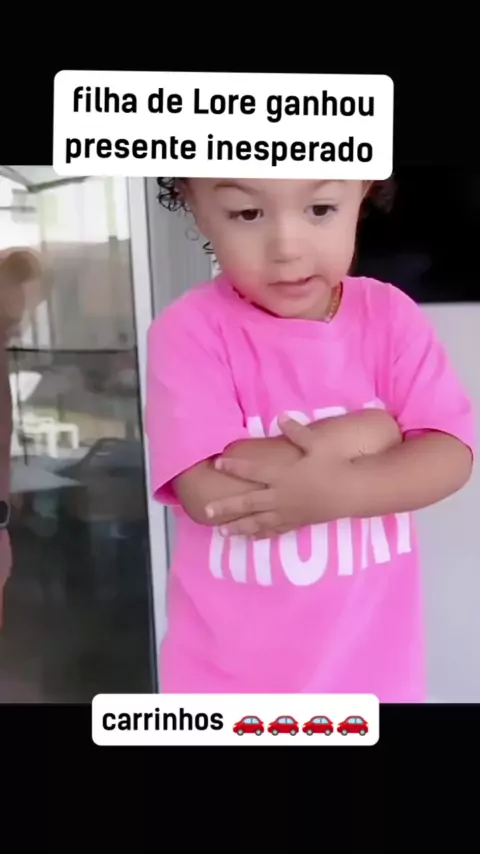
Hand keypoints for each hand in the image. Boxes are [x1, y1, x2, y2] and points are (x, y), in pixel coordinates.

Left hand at [205, 416, 352, 538]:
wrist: (353, 492)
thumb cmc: (335, 466)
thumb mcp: (316, 444)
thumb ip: (296, 432)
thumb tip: (281, 417)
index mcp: (282, 475)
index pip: (252, 471)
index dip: (233, 467)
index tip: (217, 463)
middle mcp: (280, 496)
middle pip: (247, 502)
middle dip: (225, 506)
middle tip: (207, 511)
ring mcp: (288, 512)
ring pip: (257, 521)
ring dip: (238, 526)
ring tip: (222, 532)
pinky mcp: (297, 522)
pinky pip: (275, 530)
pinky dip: (262, 534)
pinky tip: (251, 538)